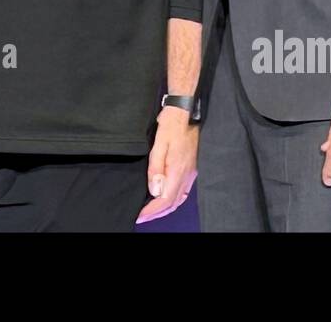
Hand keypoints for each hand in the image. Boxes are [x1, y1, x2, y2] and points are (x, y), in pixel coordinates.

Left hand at [136, 106, 198, 223]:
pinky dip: (173, 200)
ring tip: (152, 212)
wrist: (185, 112)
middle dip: (157, 213)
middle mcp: (187, 175)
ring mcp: (190, 173)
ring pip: (179, 198)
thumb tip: (155, 191)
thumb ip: (156, 169)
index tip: (140, 216)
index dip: (152, 211)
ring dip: (165, 208)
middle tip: (142, 217)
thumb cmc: (171, 125)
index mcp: (178, 171)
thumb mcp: (159, 144)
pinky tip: (166, 198)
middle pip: (173, 203)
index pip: (165, 200)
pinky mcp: (191, 168)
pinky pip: (183, 191)